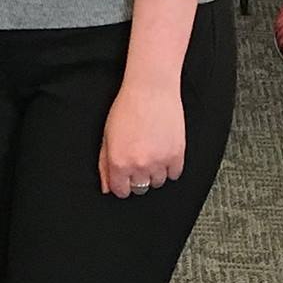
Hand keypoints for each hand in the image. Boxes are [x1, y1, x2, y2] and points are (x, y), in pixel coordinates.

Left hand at [98, 81, 185, 197]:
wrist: (151, 91)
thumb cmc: (126, 109)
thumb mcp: (107, 136)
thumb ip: (105, 165)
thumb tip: (108, 188)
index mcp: (119, 162)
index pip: (121, 191)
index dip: (121, 185)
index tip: (124, 178)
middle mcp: (139, 165)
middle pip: (140, 189)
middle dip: (137, 178)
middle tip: (137, 159)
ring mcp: (160, 162)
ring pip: (157, 182)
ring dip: (154, 172)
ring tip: (150, 152)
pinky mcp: (177, 156)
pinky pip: (174, 174)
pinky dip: (169, 167)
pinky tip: (163, 151)